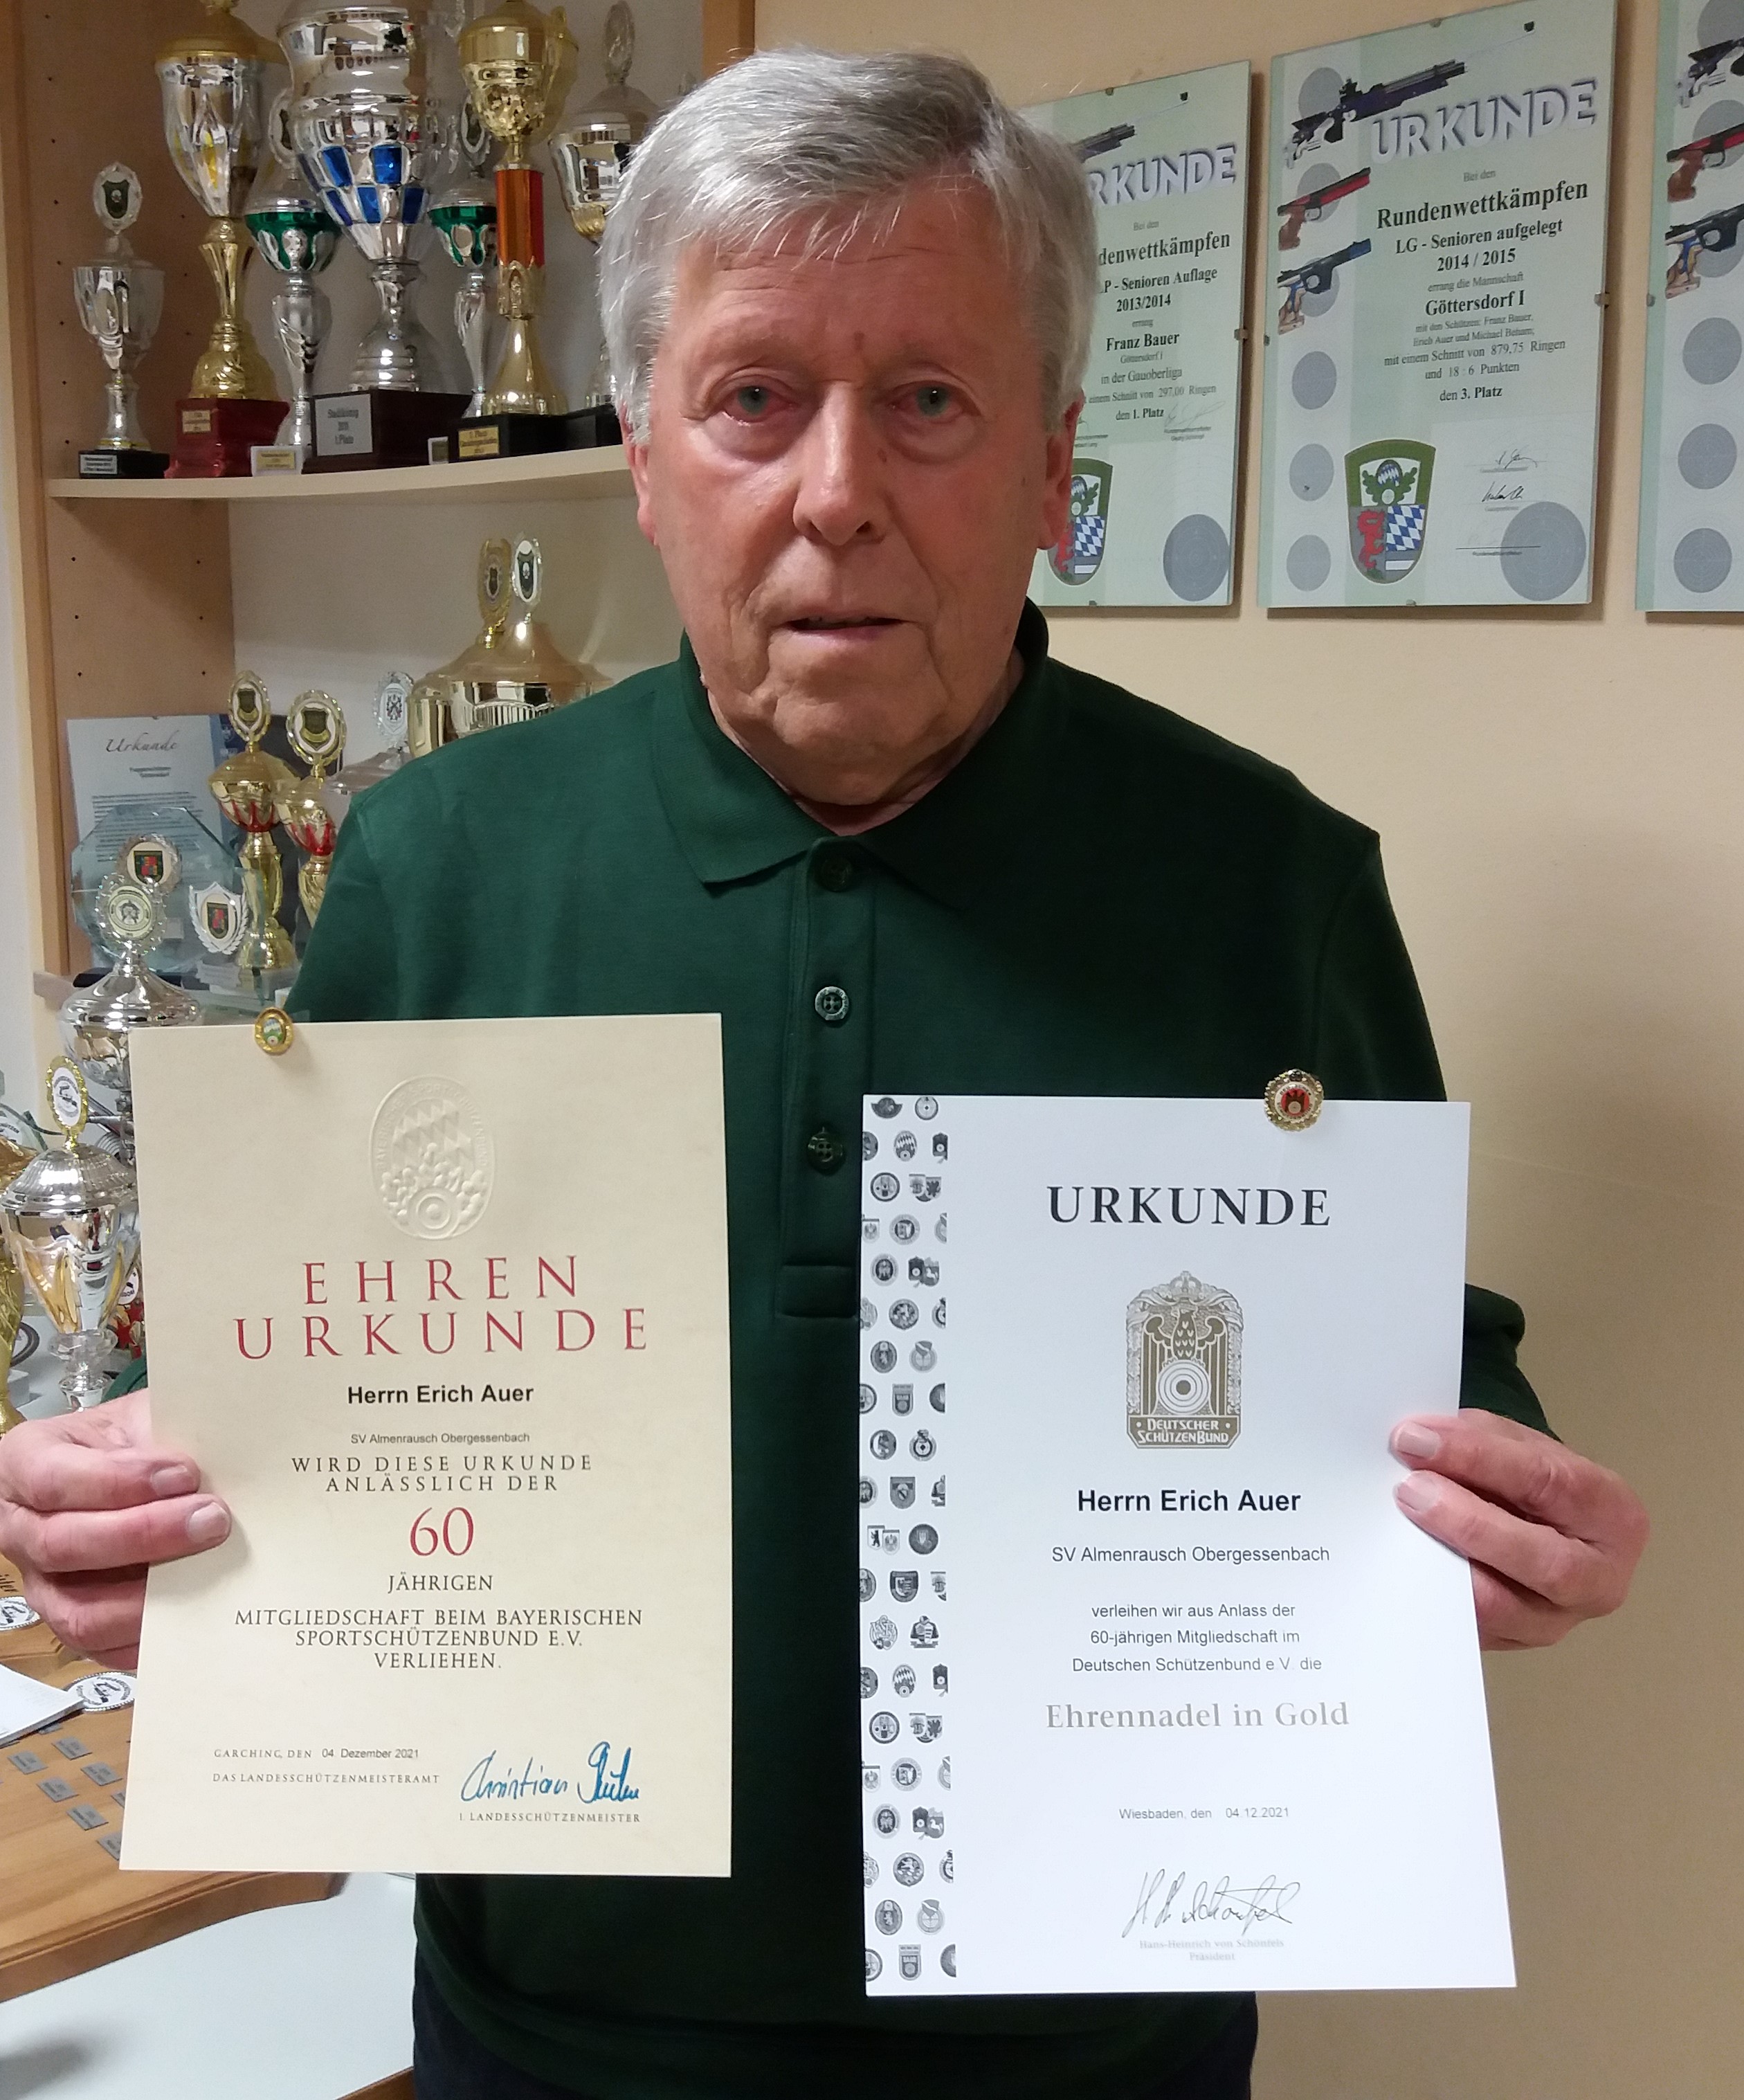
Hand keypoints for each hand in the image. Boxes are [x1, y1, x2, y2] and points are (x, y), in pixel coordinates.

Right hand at [0, 1389, 230, 1668]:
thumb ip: (172, 1432)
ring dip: (150, 1596)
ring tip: (212, 1567)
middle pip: (65, 1546)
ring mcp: (44, 1585)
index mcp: (26, 1464)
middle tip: (212, 1518)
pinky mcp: (76, 1626)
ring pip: (80, 1612)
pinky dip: (155, 1636)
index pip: (53, 1479)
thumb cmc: (137, 1442)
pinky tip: (200, 1610)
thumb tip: (231, 1453)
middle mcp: (22, 1530)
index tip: (185, 1473)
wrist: (138, 1473)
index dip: (118, 1481)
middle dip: (144, 1535)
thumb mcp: (146, 1416)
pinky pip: (107, 1649)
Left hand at [1390, 1411, 1646, 1649]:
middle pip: (1544, 1560)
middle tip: (1410, 1489)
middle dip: (1470, 1523)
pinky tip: (1402, 1560)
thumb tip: (1418, 1442)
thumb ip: (1478, 1439)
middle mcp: (1599, 1579)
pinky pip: (1468, 1627)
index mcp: (1613, 1514)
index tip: (1417, 1439)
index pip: (1551, 1483)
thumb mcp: (1518, 1445)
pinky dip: (1433, 1592)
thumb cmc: (1533, 1482)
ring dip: (1445, 1563)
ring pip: (1501, 1606)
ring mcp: (1556, 1621)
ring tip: (1400, 1522)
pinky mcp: (1512, 1644)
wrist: (1542, 1529)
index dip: (1480, 1459)